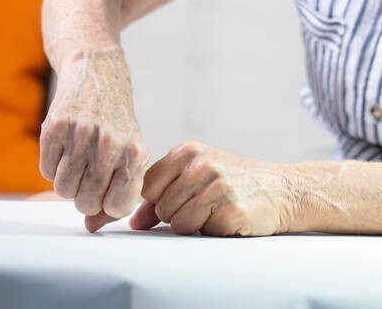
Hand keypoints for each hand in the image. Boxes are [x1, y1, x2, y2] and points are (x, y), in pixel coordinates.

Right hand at [38, 48, 149, 231]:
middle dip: (85, 196)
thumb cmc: (116, 120)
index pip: (118, 207)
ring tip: (77, 160)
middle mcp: (111, 144)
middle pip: (87, 203)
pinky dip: (52, 165)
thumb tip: (93, 226)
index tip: (106, 193)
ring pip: (64, 190)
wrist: (97, 72)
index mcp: (135, 153)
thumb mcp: (129, 150)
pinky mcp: (56, 126)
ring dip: (67, 181)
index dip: (108, 205)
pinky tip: (64, 146)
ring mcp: (82, 134)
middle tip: (89, 174)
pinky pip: (45, 170)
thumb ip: (118, 190)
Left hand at [87, 141, 301, 235]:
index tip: (97, 222)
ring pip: (175, 221)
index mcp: (187, 152)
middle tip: (204, 207)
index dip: (125, 205)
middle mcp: (198, 163)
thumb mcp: (199, 178)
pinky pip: (198, 230)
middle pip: (158, 206)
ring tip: (217, 211)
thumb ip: (164, 193)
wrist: (283, 189)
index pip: (142, 183)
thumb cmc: (238, 184)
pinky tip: (228, 217)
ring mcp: (214, 182)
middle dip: (175, 214)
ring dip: (193, 224)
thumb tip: (134, 218)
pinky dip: (210, 230)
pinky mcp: (228, 205)